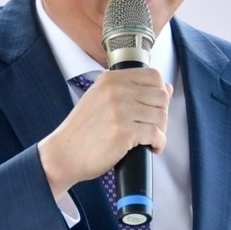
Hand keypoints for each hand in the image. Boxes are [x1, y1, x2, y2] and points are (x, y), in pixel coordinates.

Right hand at [38, 69, 170, 197]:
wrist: (64, 153)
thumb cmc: (83, 130)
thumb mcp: (101, 99)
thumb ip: (130, 90)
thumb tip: (167, 87)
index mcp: (111, 79)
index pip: (154, 76)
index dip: (160, 93)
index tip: (154, 107)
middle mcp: (116, 91)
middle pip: (161, 96)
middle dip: (162, 113)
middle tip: (153, 127)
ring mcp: (120, 111)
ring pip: (161, 116)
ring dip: (161, 130)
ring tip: (150, 138)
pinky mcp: (124, 132)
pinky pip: (156, 134)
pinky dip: (158, 143)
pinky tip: (151, 147)